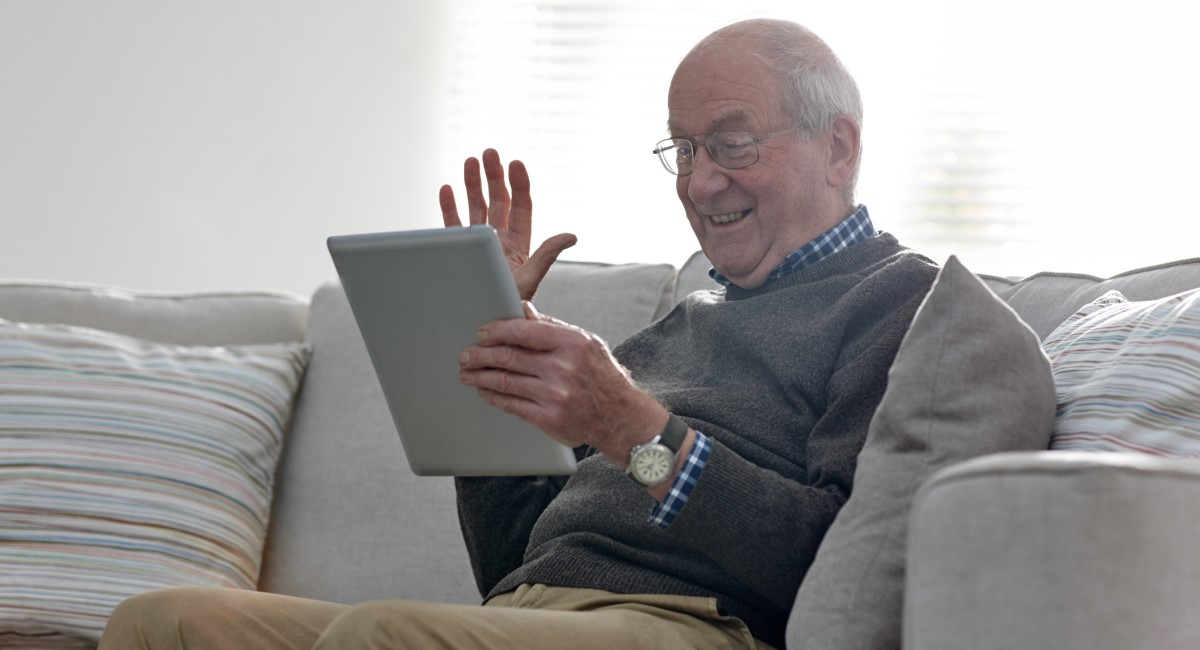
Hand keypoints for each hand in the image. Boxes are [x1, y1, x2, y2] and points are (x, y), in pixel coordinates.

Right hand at [440, 149, 576, 300]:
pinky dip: (449, 207)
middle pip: (497, 201)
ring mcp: (478, 245)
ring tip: (470, 161)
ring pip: (475, 208)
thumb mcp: (530, 279)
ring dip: (472, 185)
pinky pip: (452, 225)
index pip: (520, 207)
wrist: (482, 325)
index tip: (515, 163)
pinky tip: (447, 188)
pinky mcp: (458, 252)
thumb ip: (547, 255)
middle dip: (494, 176)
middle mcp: (498, 241)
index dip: (519, 184)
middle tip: (490, 153)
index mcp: (518, 245)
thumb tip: (572, 235)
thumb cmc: (507, 307)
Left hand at [458, 302, 666, 458]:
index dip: (496, 331)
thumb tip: (523, 310)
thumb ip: (553, 327)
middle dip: (481, 354)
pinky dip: (493, 396)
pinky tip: (484, 391)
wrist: (621, 418)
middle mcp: (563, 368)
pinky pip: (511, 405)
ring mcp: (555, 395)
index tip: (482, 333)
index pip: (524, 330)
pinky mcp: (548, 419)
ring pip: (505, 381)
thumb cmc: (602, 376)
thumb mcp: (586, 343)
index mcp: (572, 343)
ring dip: (480, 376)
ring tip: (467, 373)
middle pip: (509, 356)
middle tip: (466, 354)